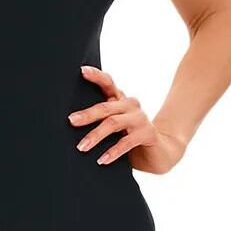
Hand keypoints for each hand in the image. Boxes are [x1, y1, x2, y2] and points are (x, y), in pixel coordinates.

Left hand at [68, 64, 186, 174]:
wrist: (159, 153)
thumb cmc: (129, 138)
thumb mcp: (113, 127)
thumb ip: (99, 121)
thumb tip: (71, 123)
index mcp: (120, 99)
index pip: (108, 82)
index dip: (96, 76)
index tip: (81, 70)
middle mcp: (130, 105)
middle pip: (106, 106)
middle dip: (87, 114)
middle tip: (71, 121)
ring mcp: (140, 118)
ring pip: (113, 123)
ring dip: (95, 135)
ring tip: (82, 147)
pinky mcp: (148, 133)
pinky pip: (127, 142)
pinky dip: (113, 151)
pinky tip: (102, 160)